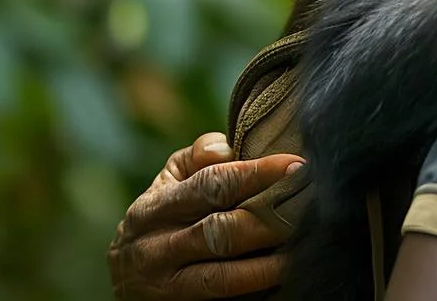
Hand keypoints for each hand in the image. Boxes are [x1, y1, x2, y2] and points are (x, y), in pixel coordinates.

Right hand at [108, 132, 303, 299]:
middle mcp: (155, 247)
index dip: (257, 173)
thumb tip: (227, 149)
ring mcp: (166, 286)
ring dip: (268, 264)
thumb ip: (196, 158)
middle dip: (269, 220)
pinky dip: (255, 289)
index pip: (211, 184)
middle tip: (310, 208)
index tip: (298, 166)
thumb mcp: (168, 183)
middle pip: (220, 231)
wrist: (125, 281)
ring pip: (222, 276)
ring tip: (304, 247)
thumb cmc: (162, 219)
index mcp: (154, 208)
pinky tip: (284, 277)